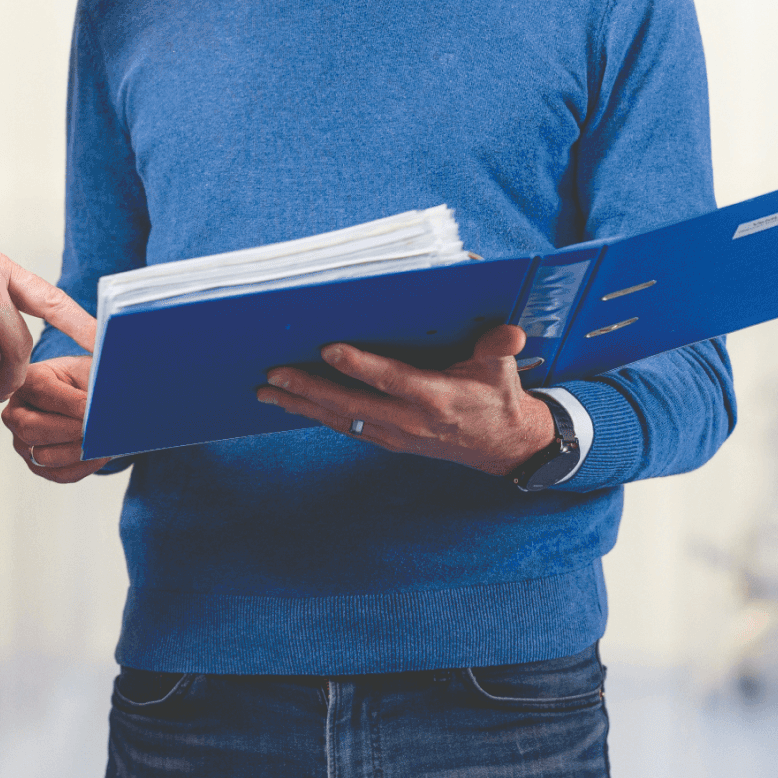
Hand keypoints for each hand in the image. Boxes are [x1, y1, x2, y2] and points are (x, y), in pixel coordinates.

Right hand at [0, 353, 111, 483]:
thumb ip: (90, 387)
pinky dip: (82, 466)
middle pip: (30, 428)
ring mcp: (22, 442)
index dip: (68, 401)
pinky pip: (57, 473)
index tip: (92, 409)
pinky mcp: (36, 464)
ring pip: (42, 455)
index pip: (40, 389)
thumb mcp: (86, 372)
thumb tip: (104, 408)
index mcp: (26, 381)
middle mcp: (15, 413)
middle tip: (95, 430)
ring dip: (76, 451)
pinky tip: (100, 455)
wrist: (81, 397)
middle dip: (68, 430)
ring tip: (101, 443)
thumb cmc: (81, 380)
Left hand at [257, 323, 554, 476]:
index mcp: (435, 398)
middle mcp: (410, 420)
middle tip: (274, 373)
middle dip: (309, 389)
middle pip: (351, 405)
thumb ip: (499, 347)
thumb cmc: (497, 398)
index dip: (360, 366)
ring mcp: (395, 435)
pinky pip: (345, 427)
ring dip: (302, 405)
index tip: (329, 349)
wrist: (501, 446)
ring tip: (267, 390)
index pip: (391, 380)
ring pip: (341, 419)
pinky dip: (316, 414)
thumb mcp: (502, 371)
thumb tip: (510, 330)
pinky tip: (291, 403)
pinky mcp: (388, 440)